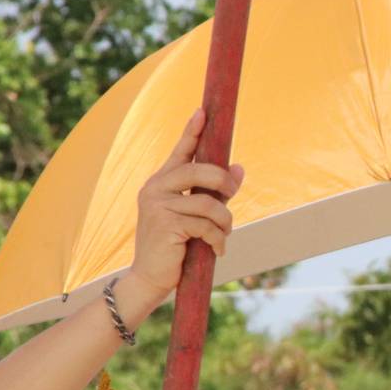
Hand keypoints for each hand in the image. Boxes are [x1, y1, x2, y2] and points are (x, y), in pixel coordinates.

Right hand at [126, 110, 244, 306]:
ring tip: (224, 235)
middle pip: (198, 171)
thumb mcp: (197, 216)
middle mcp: (155, 189)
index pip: (179, 151)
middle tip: (234, 192)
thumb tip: (239, 168)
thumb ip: (216, 193)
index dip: (192, 131)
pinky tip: (217, 250)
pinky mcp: (165, 224)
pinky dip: (218, 239)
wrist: (151, 277)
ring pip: (208, 203)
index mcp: (161, 182)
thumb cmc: (176, 245)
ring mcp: (157, 206)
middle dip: (223, 182)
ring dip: (225, 222)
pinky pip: (206, 226)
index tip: (203, 111)